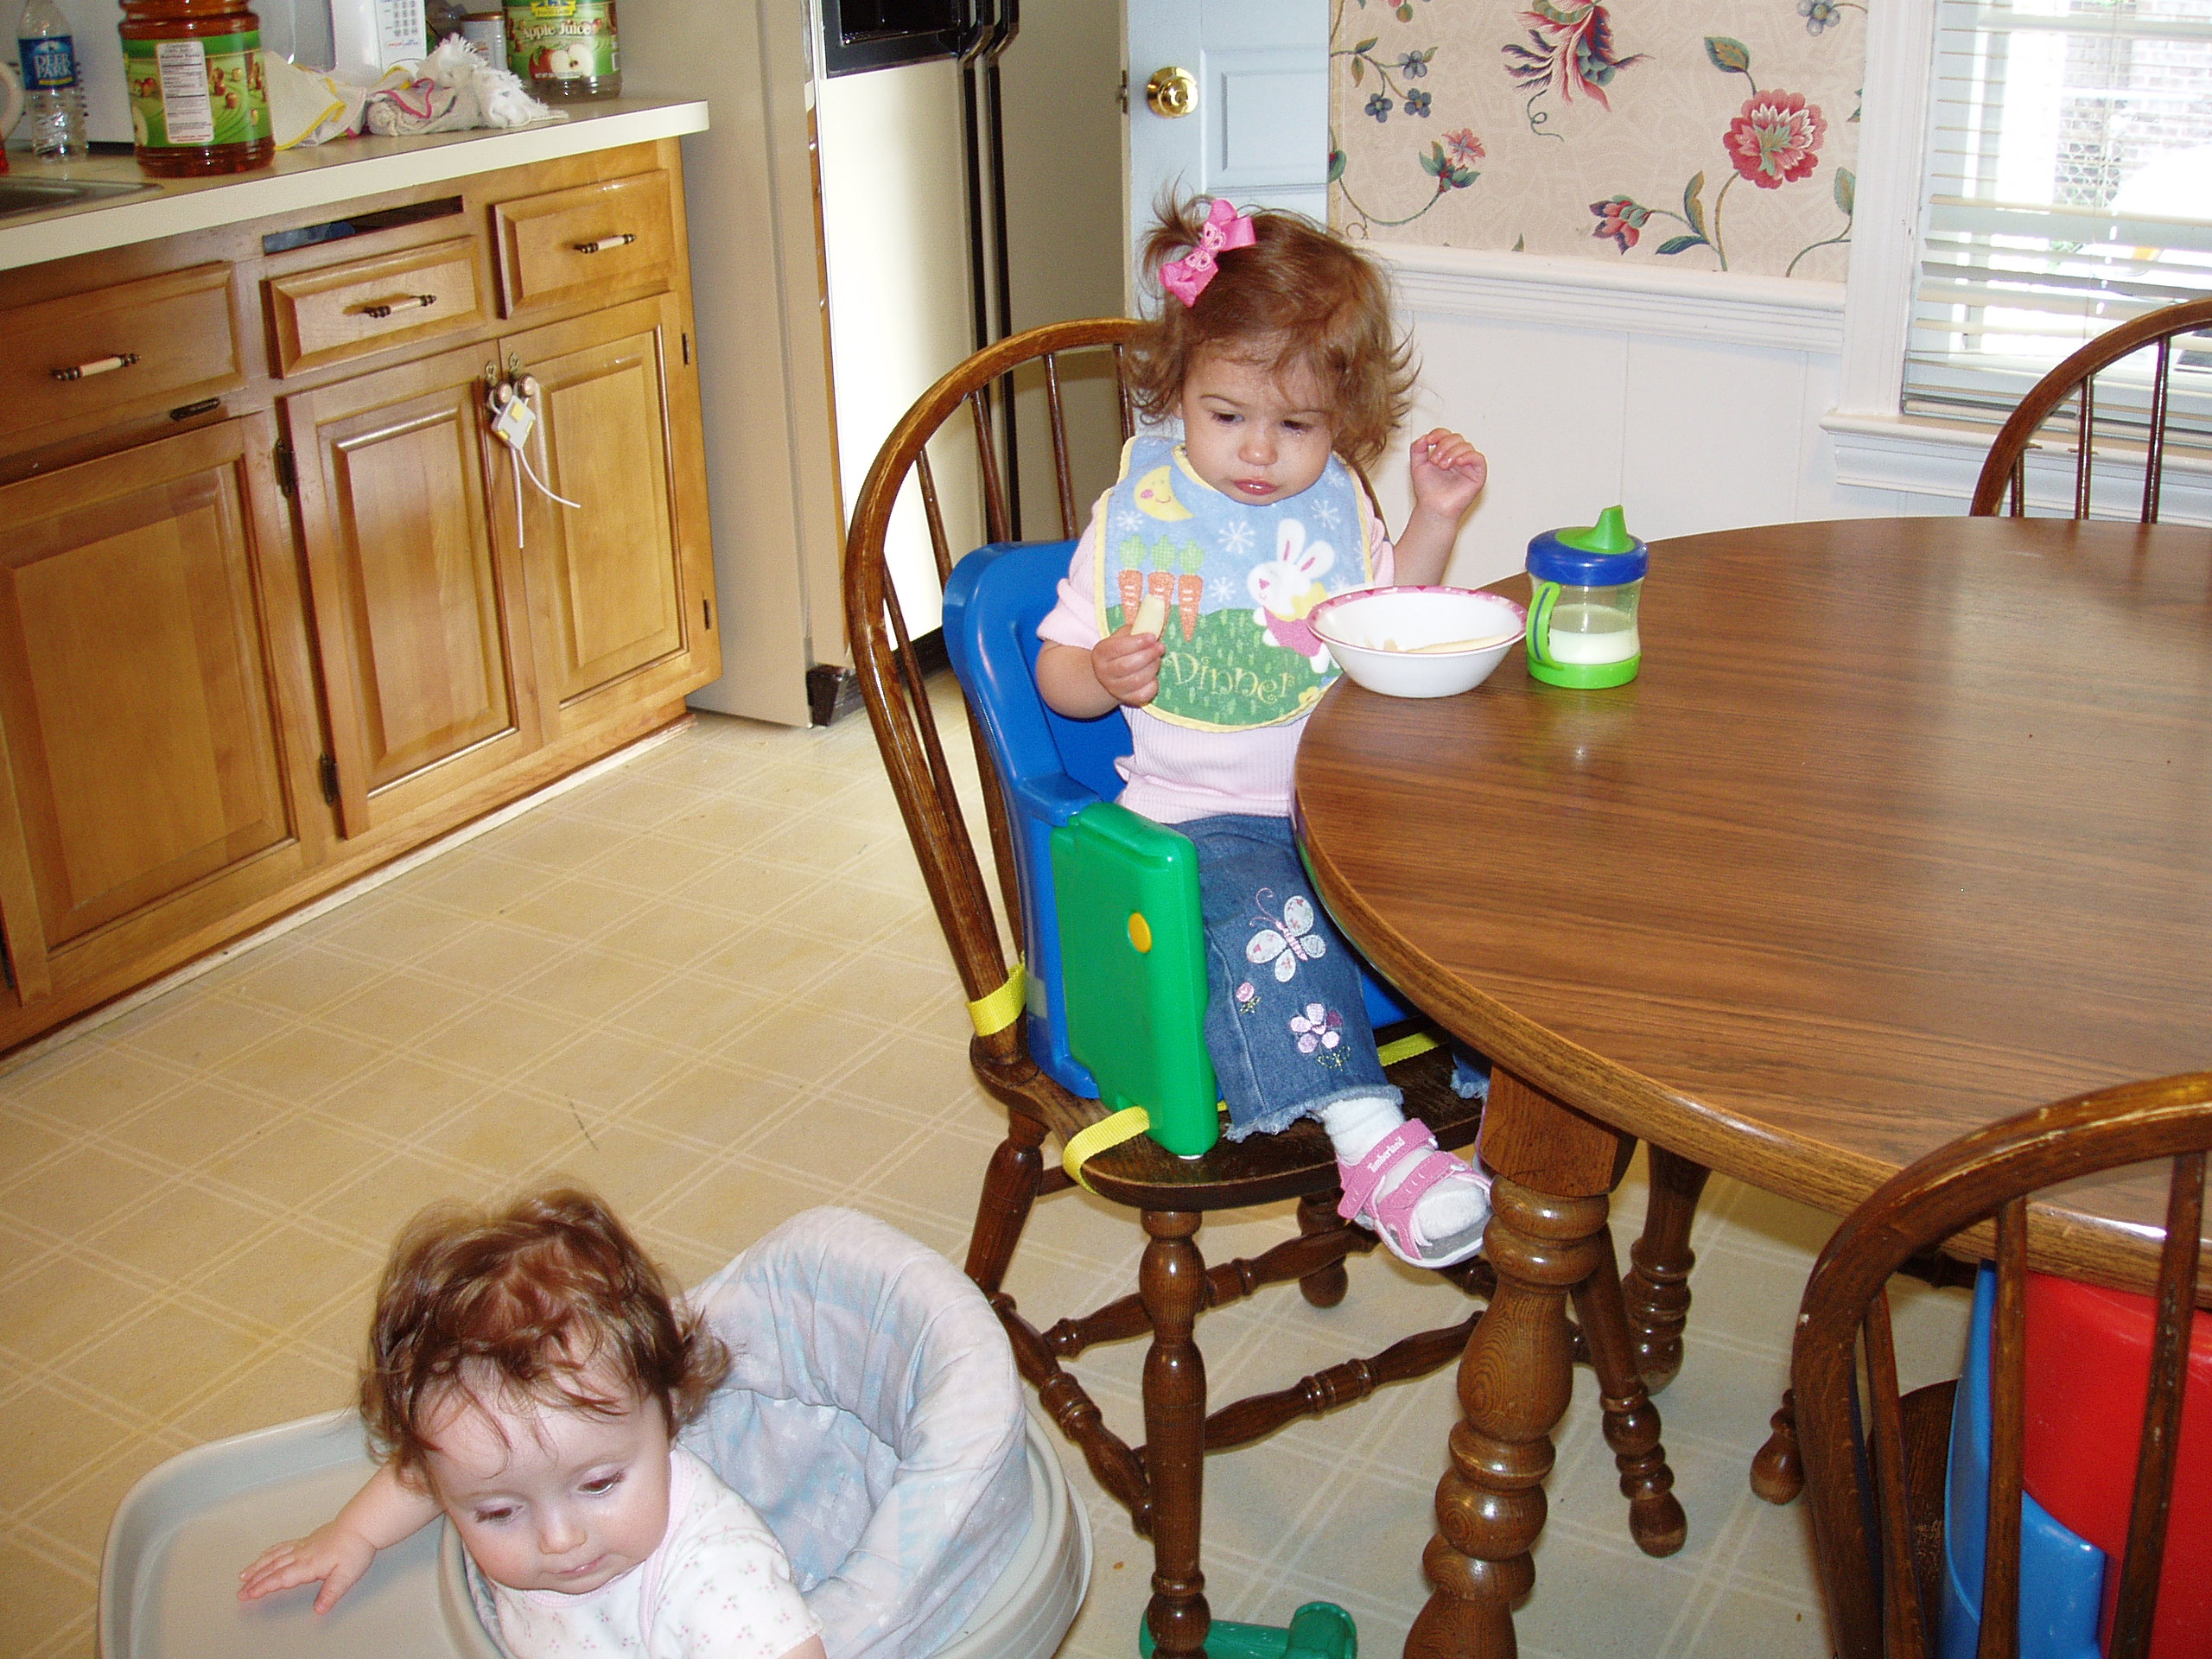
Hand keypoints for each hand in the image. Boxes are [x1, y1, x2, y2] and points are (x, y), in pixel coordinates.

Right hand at [238, 1522, 378, 1612]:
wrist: (362, 1525)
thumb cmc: (355, 1548)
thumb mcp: (346, 1576)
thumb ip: (330, 1593)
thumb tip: (319, 1609)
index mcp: (307, 1565)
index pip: (280, 1579)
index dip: (262, 1587)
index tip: (247, 1595)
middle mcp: (301, 1554)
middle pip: (272, 1568)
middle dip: (254, 1580)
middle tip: (240, 1591)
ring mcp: (303, 1545)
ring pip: (274, 1556)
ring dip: (257, 1566)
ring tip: (243, 1575)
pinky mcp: (307, 1540)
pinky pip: (283, 1546)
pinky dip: (270, 1552)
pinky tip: (265, 1554)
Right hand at [1092, 625, 1163, 707]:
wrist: (1108, 676)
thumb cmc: (1119, 652)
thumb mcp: (1120, 637)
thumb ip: (1133, 630)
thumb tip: (1152, 620)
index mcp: (1101, 653)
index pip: (1118, 648)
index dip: (1137, 642)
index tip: (1152, 636)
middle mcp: (1104, 673)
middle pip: (1127, 666)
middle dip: (1148, 655)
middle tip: (1160, 647)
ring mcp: (1114, 688)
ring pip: (1136, 680)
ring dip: (1152, 668)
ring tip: (1157, 659)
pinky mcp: (1126, 700)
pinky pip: (1142, 695)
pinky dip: (1152, 685)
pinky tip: (1153, 676)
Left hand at [1407, 428, 1487, 523]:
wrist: (1433, 508)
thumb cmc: (1427, 490)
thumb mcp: (1417, 465)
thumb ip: (1417, 448)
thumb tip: (1425, 436)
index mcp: (1446, 453)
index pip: (1446, 434)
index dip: (1438, 434)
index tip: (1428, 441)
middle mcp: (1459, 457)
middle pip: (1457, 438)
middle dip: (1444, 445)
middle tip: (1435, 461)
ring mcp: (1469, 465)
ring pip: (1467, 446)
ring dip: (1452, 452)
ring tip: (1442, 465)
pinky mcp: (1478, 475)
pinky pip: (1478, 458)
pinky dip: (1468, 456)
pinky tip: (1457, 462)